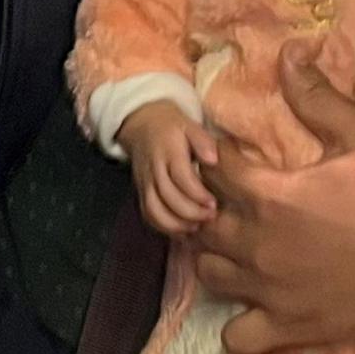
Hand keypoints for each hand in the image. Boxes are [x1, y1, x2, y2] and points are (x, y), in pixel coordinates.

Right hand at [120, 101, 220, 235]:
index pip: (181, 178)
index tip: (213, 204)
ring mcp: (145, 181)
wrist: (141, 123)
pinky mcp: (141, 190)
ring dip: (175, 223)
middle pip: (168, 197)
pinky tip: (181, 229)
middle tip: (209, 216)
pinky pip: (147, 213)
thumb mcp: (189, 125)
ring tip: (195, 226)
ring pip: (154, 209)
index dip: (197, 195)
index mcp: (169, 152)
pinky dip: (163, 226)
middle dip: (190, 212)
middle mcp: (154, 169)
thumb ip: (203, 141)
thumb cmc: (172, 126)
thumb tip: (213, 160)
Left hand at [198, 41, 354, 353]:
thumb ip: (317, 97)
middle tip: (231, 199)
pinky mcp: (283, 327)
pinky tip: (252, 301)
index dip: (215, 157)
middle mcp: (254, 245)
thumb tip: (287, 53)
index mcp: (267, 197)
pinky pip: (236, 335)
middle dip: (207, 205)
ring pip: (208, 272)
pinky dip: (236, 322)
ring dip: (215, 255)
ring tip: (237, 243)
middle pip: (198, 221)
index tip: (230, 155)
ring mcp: (265, 291)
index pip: (210, 169)